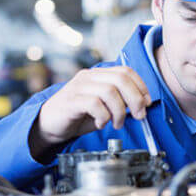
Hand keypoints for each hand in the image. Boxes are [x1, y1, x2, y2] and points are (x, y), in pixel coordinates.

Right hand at [29, 66, 151, 158]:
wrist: (49, 123)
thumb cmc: (77, 115)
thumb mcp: (103, 106)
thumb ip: (119, 101)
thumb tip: (142, 105)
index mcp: (98, 75)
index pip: (126, 71)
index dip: (141, 86)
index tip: (147, 103)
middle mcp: (89, 76)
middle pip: (121, 79)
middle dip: (135, 99)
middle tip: (138, 116)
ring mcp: (79, 87)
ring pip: (110, 91)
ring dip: (119, 111)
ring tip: (116, 123)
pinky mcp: (71, 101)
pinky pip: (94, 104)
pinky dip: (103, 116)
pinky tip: (100, 123)